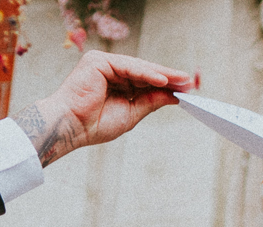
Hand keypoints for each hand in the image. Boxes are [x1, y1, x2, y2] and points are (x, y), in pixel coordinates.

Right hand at [18, 52, 199, 166]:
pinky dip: (146, 73)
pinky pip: (128, 66)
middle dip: (169, 77)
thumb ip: (151, 101)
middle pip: (145, 72)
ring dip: (162, 74)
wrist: (72, 128)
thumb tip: (174, 96)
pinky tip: (163, 80)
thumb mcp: (132, 113)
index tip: (188, 89)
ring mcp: (103, 64)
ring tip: (182, 81)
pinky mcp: (98, 61)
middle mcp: (110, 70)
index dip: (167, 84)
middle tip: (190, 82)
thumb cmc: (95, 124)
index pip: (146, 81)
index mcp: (117, 83)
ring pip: (139, 67)